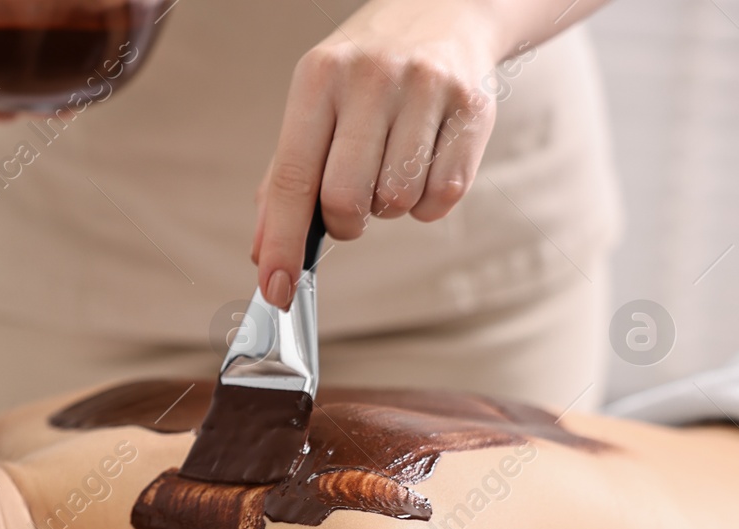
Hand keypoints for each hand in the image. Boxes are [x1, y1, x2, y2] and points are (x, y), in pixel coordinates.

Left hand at [252, 0, 514, 306]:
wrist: (445, 12)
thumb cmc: (366, 74)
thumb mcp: (314, 105)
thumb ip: (285, 178)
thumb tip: (264, 252)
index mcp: (318, 78)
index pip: (291, 179)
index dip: (281, 244)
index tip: (276, 290)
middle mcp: (371, 78)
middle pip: (345, 199)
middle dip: (344, 223)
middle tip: (350, 207)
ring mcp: (426, 90)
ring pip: (396, 202)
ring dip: (388, 207)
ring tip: (391, 167)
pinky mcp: (473, 108)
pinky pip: (443, 196)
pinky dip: (427, 203)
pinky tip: (423, 167)